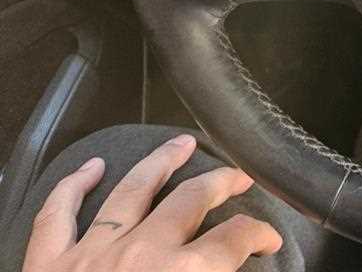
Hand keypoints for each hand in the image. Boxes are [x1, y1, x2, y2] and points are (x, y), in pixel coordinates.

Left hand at [23, 134, 281, 271]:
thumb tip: (236, 269)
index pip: (237, 239)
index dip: (261, 233)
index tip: (270, 238)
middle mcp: (142, 253)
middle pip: (192, 199)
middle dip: (223, 182)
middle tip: (239, 176)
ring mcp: (92, 253)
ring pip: (133, 189)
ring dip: (162, 162)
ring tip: (181, 143)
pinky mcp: (48, 264)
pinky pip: (58, 215)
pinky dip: (74, 186)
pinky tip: (91, 167)